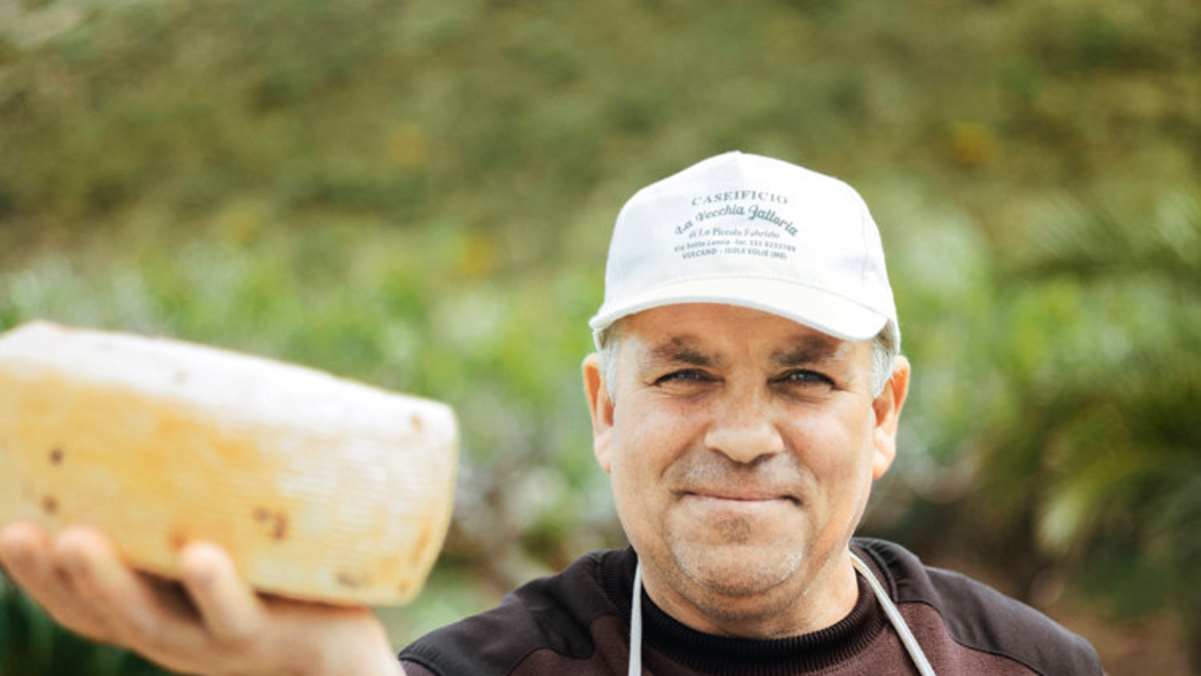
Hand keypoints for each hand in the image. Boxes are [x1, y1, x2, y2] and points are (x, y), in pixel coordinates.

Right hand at [0, 522, 403, 675]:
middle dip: (56, 574)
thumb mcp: (229, 549)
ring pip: (156, 618)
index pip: (79, 602)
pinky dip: (216, 588)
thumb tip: (172, 409)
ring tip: (79, 541)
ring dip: (113, 582)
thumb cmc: (282, 586)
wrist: (352, 652)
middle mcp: (175, 634)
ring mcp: (220, 638)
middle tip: (23, 534)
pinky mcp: (274, 630)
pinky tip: (200, 556)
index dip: (33, 575)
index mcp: (155, 611)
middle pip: (102, 612)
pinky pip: (239, 612)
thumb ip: (194, 508)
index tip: (5, 531)